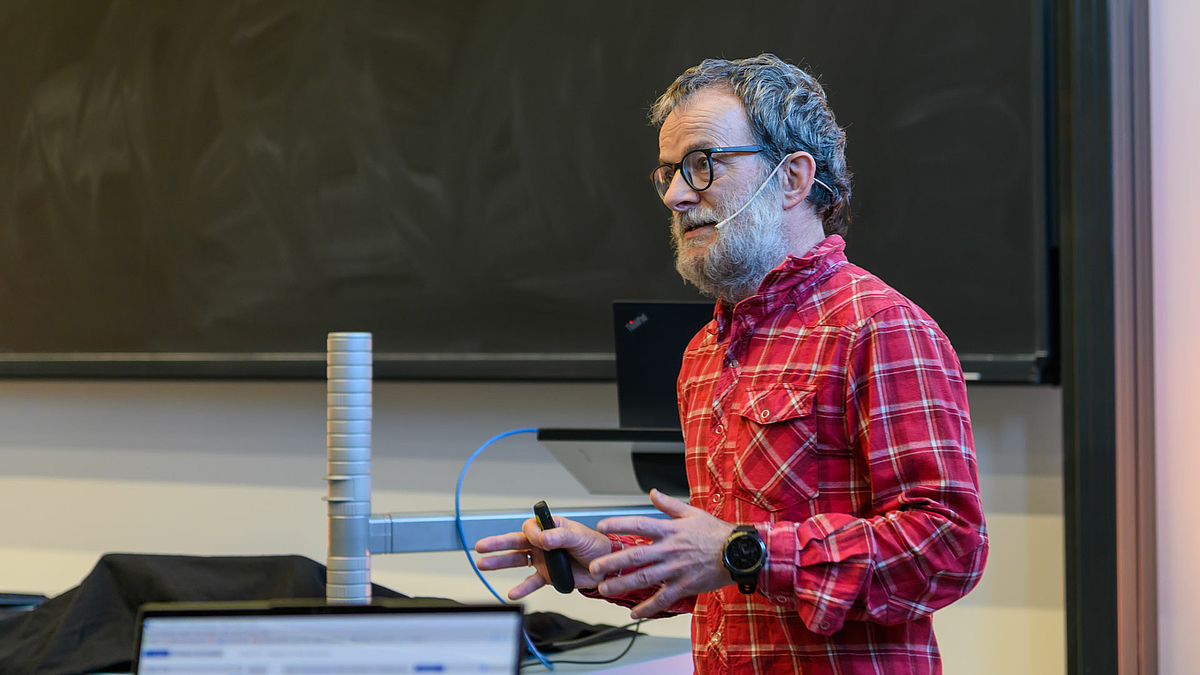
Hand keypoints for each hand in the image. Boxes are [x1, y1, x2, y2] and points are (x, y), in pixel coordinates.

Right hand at [475, 515, 612, 599]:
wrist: (606, 567)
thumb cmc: (595, 545)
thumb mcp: (579, 536)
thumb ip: (560, 536)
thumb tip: (543, 538)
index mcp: (550, 528)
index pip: (530, 527)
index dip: (532, 533)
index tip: (540, 540)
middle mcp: (542, 543)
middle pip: (515, 542)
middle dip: (497, 544)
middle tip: (481, 546)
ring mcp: (542, 560)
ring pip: (517, 561)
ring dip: (500, 563)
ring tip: (483, 565)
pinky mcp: (547, 576)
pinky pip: (531, 582)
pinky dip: (522, 588)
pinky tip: (512, 592)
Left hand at [588, 489, 736, 618]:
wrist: (739, 553)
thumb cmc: (716, 533)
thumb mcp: (692, 513)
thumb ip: (669, 504)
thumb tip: (653, 492)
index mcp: (670, 530)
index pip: (639, 524)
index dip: (619, 525)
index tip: (601, 527)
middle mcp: (669, 550)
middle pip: (636, 556)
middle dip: (612, 562)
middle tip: (594, 568)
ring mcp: (676, 569)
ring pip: (644, 579)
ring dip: (623, 585)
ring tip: (604, 589)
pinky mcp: (684, 586)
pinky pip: (663, 598)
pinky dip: (648, 607)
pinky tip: (634, 613)